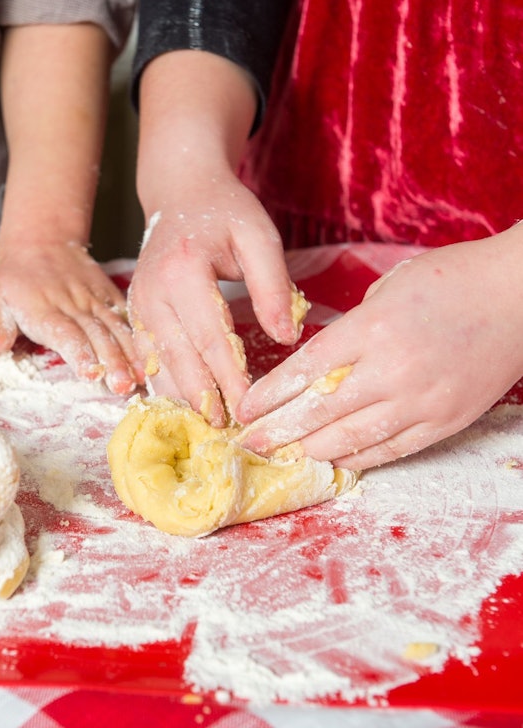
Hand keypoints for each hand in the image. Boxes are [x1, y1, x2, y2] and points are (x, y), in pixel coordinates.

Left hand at [0, 240, 143, 393]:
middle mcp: (73, 305)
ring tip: (141, 377)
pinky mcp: (108, 296)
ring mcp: (94, 300)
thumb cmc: (14, 277)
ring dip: (130, 354)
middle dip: (113, 362)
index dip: (80, 354)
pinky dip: (139, 336)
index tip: (91, 373)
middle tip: (123, 386)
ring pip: (116, 328)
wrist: (40, 239)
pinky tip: (151, 358)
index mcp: (44, 309)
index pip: (66, 334)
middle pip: (97, 335)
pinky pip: (126, 316)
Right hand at [127, 170, 299, 424]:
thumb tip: (287, 338)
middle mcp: (153, 292)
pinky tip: (185, 403)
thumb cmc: (225, 211)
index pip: (210, 337)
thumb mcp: (258, 236)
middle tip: (229, 430)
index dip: (230, 378)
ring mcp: (138, 304)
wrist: (180, 191)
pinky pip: (147, 356)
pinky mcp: (135, 313)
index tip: (250, 408)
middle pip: (180, 358)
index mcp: (183, 271)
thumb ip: (272, 286)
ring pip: (158, 363)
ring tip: (209, 426)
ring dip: (183, 396)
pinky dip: (165, 382)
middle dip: (205, 398)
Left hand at [236, 233, 522, 468]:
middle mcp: (394, 369)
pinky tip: (333, 461)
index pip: (305, 370)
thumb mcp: (387, 289)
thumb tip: (322, 364)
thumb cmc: (451, 279)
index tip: (245, 409)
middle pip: (321, 411)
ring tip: (285, 455)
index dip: (270, 395)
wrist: (520, 293)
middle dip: (279, 431)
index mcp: (372, 328)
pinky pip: (393, 449)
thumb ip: (352, 329)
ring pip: (354, 438)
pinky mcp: (447, 419)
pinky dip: (359, 458)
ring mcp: (423, 399)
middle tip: (250, 443)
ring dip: (313, 450)